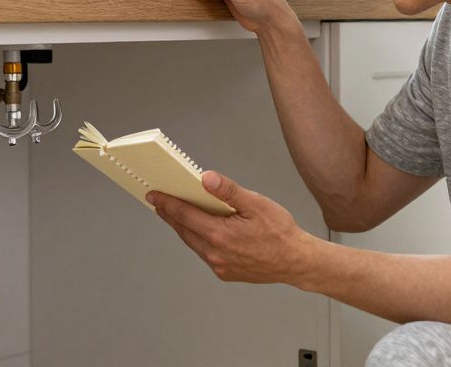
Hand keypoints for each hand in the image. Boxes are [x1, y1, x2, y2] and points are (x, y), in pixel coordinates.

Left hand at [147, 171, 316, 285]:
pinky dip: (197, 239)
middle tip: (158, 201)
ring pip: (192, 243)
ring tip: (175, 213)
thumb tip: (206, 178)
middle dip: (169, 214)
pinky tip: (199, 230)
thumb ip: (229, 191)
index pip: (184, 215)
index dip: (166, 203)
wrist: (296, 262)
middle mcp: (215, 253)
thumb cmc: (280, 232)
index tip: (154, 194)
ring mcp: (219, 266)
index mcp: (220, 234)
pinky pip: (204, 253)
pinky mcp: (225, 273)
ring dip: (182, 227)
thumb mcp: (256, 204)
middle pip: (183, 230)